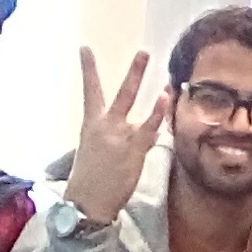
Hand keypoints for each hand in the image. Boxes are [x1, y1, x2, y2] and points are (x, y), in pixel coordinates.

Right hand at [64, 48, 170, 223]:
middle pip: (121, 93)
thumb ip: (111, 135)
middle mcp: (105, 126)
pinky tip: (165, 100)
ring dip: (154, 95)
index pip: (90, 91)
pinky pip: (149, 128)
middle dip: (134, 72)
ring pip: (138, 110)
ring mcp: (120, 136)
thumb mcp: (92, 151)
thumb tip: (130, 128)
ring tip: (166, 83)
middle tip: (143, 52)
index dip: (88, 69)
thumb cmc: (89, 179)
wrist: (87, 203)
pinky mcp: (133, 149)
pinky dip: (158, 114)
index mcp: (90, 124)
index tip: (85, 48)